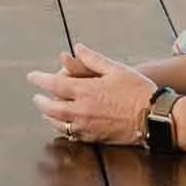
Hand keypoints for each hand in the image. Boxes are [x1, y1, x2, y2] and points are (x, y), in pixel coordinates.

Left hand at [26, 43, 155, 145]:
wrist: (154, 117)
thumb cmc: (138, 90)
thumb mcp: (117, 69)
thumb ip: (94, 59)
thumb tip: (77, 47)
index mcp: (87, 90)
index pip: (54, 84)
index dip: (40, 79)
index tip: (31, 76)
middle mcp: (83, 110)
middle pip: (51, 108)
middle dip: (41, 102)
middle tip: (36, 97)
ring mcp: (87, 126)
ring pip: (58, 123)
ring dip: (48, 116)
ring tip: (45, 111)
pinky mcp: (94, 138)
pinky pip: (71, 135)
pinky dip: (62, 129)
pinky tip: (62, 125)